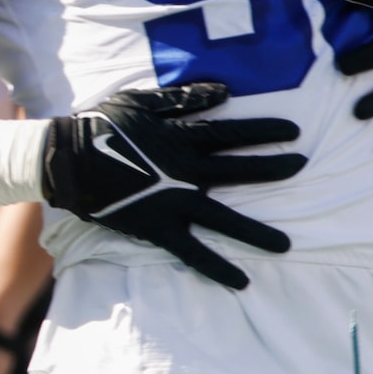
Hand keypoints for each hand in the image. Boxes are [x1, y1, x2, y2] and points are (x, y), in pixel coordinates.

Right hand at [40, 83, 303, 289]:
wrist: (68, 160)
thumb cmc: (102, 124)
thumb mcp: (142, 100)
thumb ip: (185, 98)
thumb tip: (224, 92)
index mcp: (183, 139)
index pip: (235, 134)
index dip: (266, 132)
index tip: (295, 133)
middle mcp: (187, 172)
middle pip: (240, 171)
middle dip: (274, 168)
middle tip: (303, 166)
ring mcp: (175, 202)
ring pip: (225, 219)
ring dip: (257, 232)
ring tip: (286, 245)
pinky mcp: (159, 228)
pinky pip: (193, 252)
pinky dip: (217, 267)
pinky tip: (242, 281)